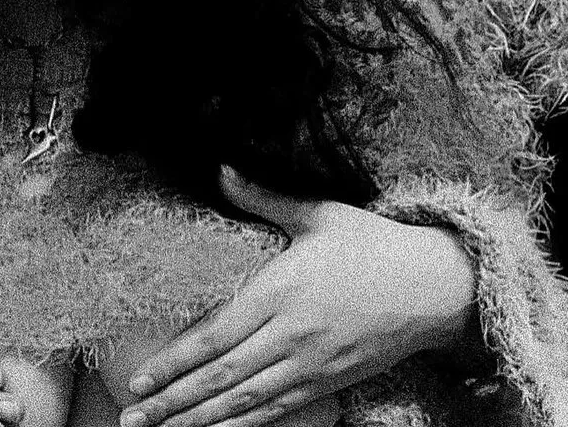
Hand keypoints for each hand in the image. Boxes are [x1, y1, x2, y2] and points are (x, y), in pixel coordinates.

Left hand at [119, 167, 476, 426]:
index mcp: (283, 290)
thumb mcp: (317, 213)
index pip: (217, 335)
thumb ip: (261, 198)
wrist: (435, 286)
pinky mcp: (329, 383)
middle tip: (132, 417)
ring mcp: (312, 365)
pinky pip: (279, 411)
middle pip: (223, 378)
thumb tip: (220, 167)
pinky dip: (244, 426)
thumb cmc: (371, 243)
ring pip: (246, 402)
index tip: (140, 378)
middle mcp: (293, 334)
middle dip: (173, 401)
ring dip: (200, 421)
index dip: (175, 361)